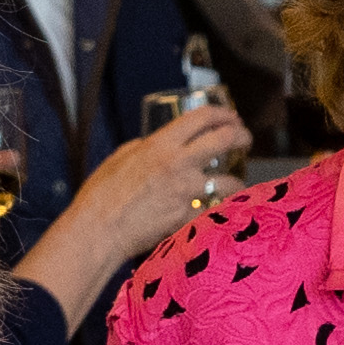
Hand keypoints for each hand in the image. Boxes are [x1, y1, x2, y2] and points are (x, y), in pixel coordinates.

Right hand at [21, 99, 248, 321]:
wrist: (99, 230)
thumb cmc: (101, 194)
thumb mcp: (121, 157)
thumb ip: (145, 147)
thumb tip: (158, 144)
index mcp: (160, 144)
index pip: (202, 117)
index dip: (222, 114)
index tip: (231, 117)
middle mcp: (179, 163)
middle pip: (225, 140)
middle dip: (242, 136)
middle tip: (244, 140)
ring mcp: (187, 191)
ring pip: (230, 181)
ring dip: (236, 181)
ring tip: (234, 182)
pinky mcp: (189, 217)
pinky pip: (214, 209)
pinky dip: (219, 209)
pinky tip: (219, 208)